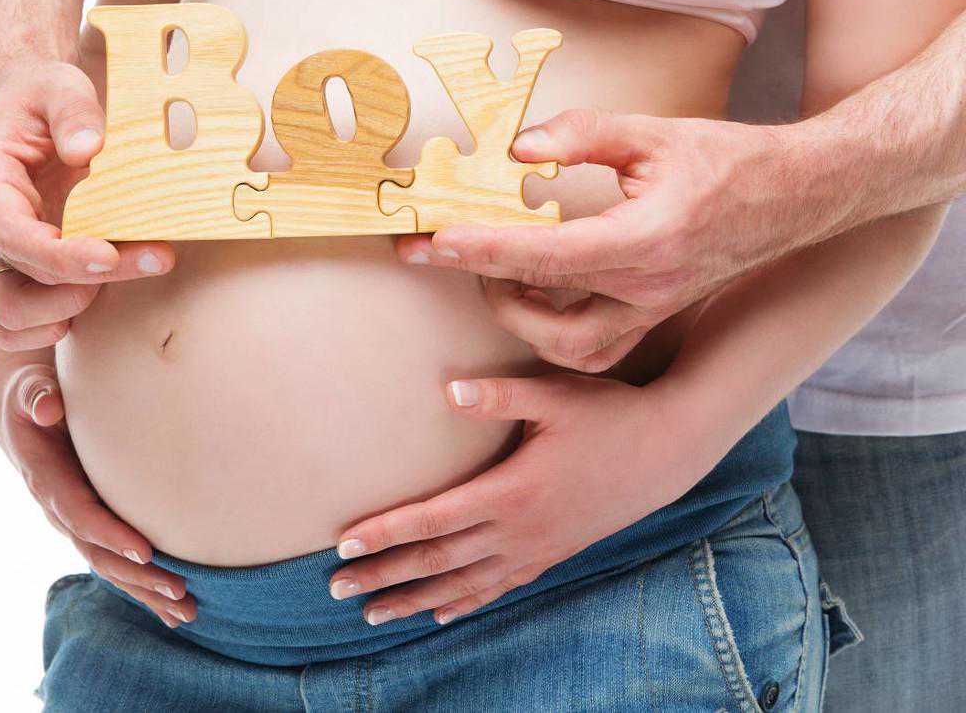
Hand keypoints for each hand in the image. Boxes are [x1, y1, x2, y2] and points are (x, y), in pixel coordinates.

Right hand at [0, 60, 173, 287]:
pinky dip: (73, 306)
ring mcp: (4, 248)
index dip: (61, 254)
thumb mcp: (59, 84)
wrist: (29, 113)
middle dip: (94, 273)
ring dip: (82, 299)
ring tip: (144, 265)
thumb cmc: (40, 98)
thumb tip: (87, 150)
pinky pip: (39, 304)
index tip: (109, 257)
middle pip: (33, 270)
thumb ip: (73, 112)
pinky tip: (117, 287)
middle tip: (157, 256)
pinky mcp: (30, 262)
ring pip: (30, 301)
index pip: (13, 232)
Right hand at [0, 346, 195, 627]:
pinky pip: (115, 562)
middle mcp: (58, 508)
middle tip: (179, 590)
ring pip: (108, 566)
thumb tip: (47, 407)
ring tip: (186, 611)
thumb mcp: (29, 388)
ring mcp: (74, 521)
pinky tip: (173, 610)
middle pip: (98, 552)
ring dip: (145, 590)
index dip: (110, 534)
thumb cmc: (33, 391)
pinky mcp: (90, 524)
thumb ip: (38, 396)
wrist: (20, 412)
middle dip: (137, 575)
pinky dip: (143, 587)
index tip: (145, 550)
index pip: (79, 513)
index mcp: (45, 477)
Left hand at [329, 373, 728, 625]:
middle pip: (437, 560)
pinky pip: (499, 587)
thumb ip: (498, 395)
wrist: (669, 452)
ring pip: (463, 583)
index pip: (433, 518)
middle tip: (335, 588)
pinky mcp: (552, 554)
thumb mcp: (554, 396)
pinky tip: (440, 613)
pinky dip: (465, 601)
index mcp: (511, 491)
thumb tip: (445, 390)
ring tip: (372, 614)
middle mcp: (518, 530)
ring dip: (414, 599)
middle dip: (383, 575)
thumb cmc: (609, 415)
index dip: (386, 531)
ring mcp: (536, 548)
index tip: (344, 543)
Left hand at [395, 109, 824, 371]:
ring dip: (517, 318)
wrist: (797, 197)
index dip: (478, 248)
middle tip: (442, 249)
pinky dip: (553, 334)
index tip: (431, 241)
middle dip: (479, 281)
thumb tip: (519, 148)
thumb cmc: (729, 161)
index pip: (541, 253)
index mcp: (643, 241)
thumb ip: (583, 134)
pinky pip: (593, 347)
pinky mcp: (652, 317)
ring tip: (490, 274)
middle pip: (540, 305)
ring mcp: (650, 312)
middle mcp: (644, 290)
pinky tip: (532, 296)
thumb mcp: (654, 134)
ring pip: (565, 345)